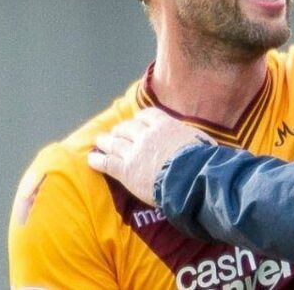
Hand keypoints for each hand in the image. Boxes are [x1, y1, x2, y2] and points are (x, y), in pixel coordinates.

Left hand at [87, 107, 215, 206]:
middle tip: (116, 133)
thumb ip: (190, 137)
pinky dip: (98, 160)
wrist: (191, 177)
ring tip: (99, 142)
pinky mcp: (126, 170)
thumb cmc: (202, 160)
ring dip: (105, 142)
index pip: (147, 116)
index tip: (138, 123)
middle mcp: (147, 135)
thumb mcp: (200, 139)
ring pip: (114, 143)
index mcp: (165, 125)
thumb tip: (197, 140)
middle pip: (128, 128)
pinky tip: (91, 160)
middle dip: (120, 130)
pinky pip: (107, 162)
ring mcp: (134, 152)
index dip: (140, 120)